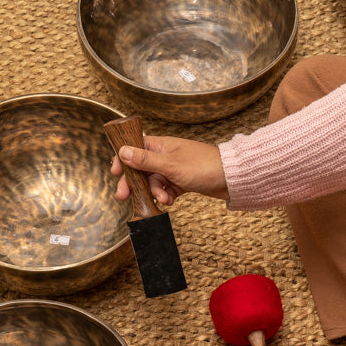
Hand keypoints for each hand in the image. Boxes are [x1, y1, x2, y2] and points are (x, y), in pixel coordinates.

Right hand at [110, 135, 229, 205]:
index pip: (134, 148)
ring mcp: (173, 168)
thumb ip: (145, 160)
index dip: (122, 159)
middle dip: (134, 183)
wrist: (231, 179)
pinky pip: (167, 189)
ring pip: (154, 182)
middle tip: (123, 197)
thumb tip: (123, 152)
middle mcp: (165, 154)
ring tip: (163, 200)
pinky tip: (170, 201)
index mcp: (161, 144)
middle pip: (141, 168)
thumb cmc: (203, 166)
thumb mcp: (170, 165)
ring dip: (155, 193)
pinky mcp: (182, 181)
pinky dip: (166, 196)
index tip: (114, 173)